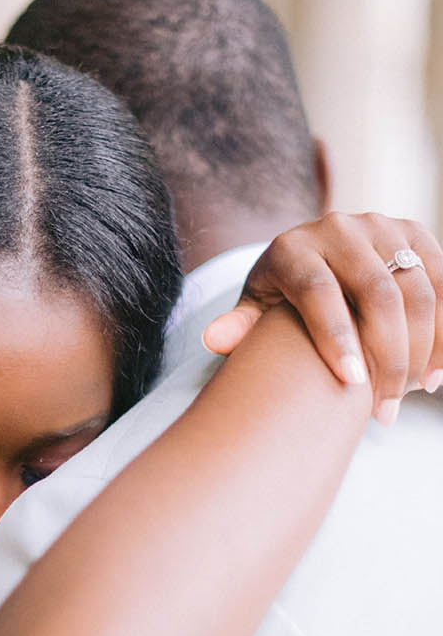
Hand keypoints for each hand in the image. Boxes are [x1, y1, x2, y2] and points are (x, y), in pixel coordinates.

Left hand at [202, 213, 442, 424]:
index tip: (351, 384)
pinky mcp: (414, 233)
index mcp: (293, 248)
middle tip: (385, 410)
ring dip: (425, 344)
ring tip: (414, 393)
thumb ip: (241, 325)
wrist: (314, 253)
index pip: (318, 291)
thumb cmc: (279, 296)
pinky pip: (442, 279)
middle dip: (389, 355)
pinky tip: (435, 371)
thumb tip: (215, 339)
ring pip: (416, 287)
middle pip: (378, 292)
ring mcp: (381, 226)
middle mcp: (338, 228)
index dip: (336, 337)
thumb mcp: (256, 309)